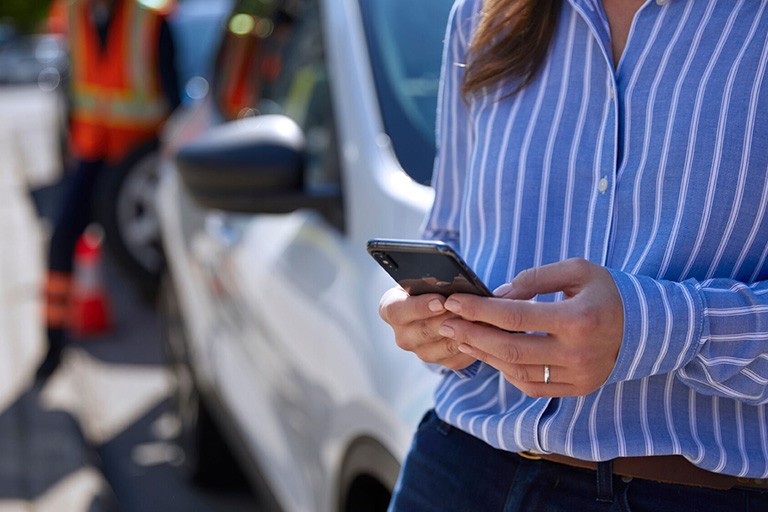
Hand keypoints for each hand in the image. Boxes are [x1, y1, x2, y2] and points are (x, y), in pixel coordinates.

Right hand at [378, 286, 476, 370]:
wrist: (439, 305)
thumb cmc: (431, 286)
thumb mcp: (426, 279)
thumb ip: (432, 281)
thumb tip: (451, 282)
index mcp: (391, 310)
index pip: (397, 311)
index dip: (419, 307)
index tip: (440, 301)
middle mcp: (402, 335)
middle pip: (423, 331)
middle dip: (448, 319)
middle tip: (467, 310)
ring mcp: (420, 351)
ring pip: (444, 346)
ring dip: (464, 332)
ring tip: (481, 318)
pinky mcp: (440, 362)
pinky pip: (458, 358)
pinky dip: (472, 344)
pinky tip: (484, 331)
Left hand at [438, 259, 622, 396]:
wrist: (648, 327)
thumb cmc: (607, 292)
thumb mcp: (577, 270)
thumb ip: (535, 279)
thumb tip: (497, 294)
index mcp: (578, 319)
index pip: (515, 316)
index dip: (479, 309)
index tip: (453, 301)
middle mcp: (578, 353)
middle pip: (510, 349)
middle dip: (471, 335)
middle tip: (445, 323)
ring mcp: (579, 376)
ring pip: (517, 371)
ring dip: (484, 354)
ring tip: (460, 337)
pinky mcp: (578, 389)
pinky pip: (532, 385)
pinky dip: (507, 370)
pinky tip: (490, 353)